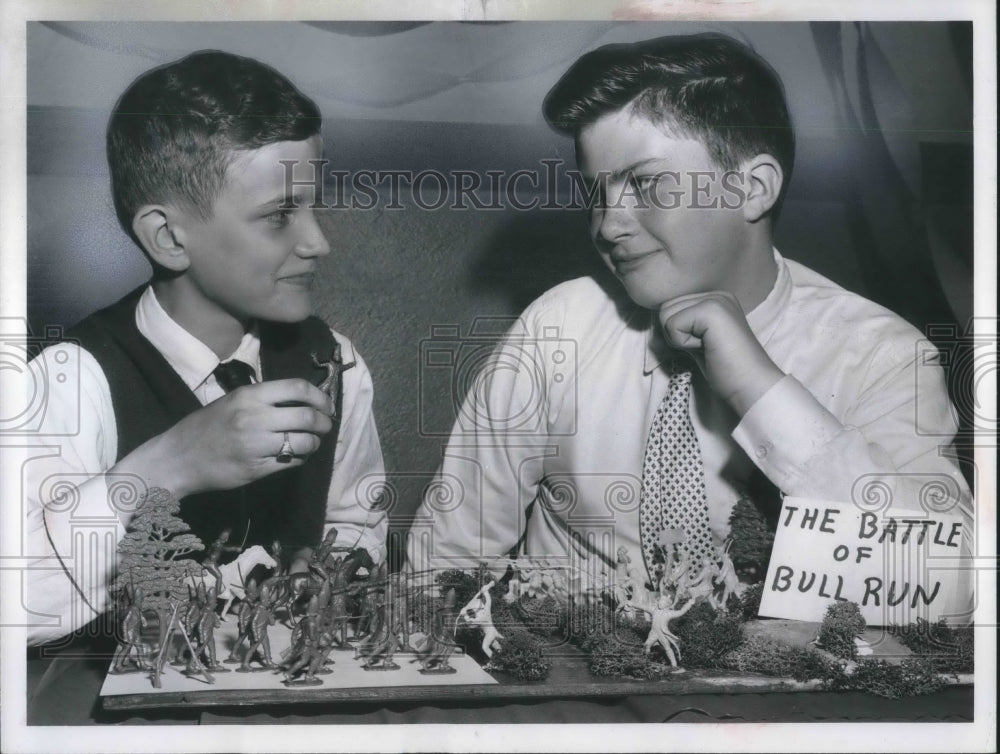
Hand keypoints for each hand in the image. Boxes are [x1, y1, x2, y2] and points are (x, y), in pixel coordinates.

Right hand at [114, 379, 332, 499]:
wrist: (177, 458)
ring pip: (303, 443)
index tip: (326, 405)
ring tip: (312, 442)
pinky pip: (291, 462)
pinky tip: (297, 455)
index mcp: (249, 396)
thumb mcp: (232, 401)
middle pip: (307, 417)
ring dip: (315, 443)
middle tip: (326, 426)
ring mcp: (255, 445)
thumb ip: (264, 399)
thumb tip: (304, 399)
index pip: (297, 388)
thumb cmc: (206, 426)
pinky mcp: (256, 469)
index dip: (320, 396)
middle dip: (324, 422)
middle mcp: (254, 418)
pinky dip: (301, 458)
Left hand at [657, 291, 783, 415]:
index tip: (704, 347)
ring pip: (666, 315)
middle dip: (676, 335)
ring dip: (679, 339)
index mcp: (715, 299)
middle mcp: (716, 294)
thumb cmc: (726, 370)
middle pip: (665, 308)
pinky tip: (707, 349)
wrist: (752, 386)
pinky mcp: (711, 310)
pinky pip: (672, 325)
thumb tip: (656, 324)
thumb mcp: (698, 342)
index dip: (677, 333)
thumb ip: (682, 328)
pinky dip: (682, 343)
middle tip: (705, 348)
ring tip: (706, 347)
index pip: (671, 307)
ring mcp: (715, 299)